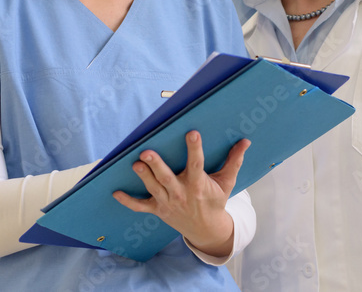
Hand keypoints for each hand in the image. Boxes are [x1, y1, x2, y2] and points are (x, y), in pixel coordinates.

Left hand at [112, 131, 250, 257]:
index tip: (192, 133)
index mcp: (198, 185)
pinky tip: (115, 193)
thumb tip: (245, 141)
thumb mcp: (227, 182)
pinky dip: (128, 201)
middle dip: (156, 166)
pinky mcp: (158, 209)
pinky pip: (140, 207)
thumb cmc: (215, 200)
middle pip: (166, 178)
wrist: (206, 228)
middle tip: (147, 153)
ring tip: (135, 164)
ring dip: (143, 177)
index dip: (194, 149)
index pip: (196, 164)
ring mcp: (168, 202)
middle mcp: (181, 193)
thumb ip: (234, 161)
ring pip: (153, 188)